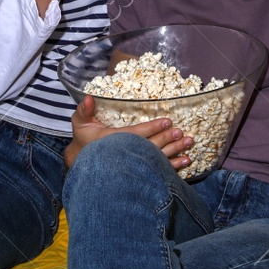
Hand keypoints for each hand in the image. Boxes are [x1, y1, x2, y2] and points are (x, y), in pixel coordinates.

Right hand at [63, 94, 193, 170]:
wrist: (84, 164)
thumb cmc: (84, 140)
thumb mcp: (79, 123)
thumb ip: (84, 110)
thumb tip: (89, 97)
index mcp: (112, 141)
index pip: (135, 134)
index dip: (151, 128)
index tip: (166, 122)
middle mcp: (125, 155)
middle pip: (149, 147)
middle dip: (166, 139)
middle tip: (181, 132)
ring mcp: (133, 165)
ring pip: (157, 159)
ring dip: (174, 151)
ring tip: (189, 144)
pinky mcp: (139, 172)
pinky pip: (158, 170)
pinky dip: (173, 166)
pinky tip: (186, 160)